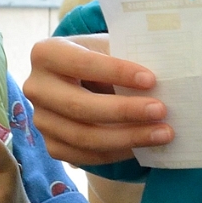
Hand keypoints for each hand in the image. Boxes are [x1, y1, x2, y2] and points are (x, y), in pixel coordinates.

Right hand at [22, 34, 170, 164]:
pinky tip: (144, 145)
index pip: (80, 63)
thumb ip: (126, 56)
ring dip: (128, 137)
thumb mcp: (110, 46)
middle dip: (124, 111)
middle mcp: (35, 88)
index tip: (151, 79)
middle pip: (79, 107)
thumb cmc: (103, 57)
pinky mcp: (52, 145)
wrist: (85, 80)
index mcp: (45, 53)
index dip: (115, 72)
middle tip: (161, 111)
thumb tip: (166, 77)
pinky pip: (86, 156)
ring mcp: (40, 120)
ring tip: (163, 133)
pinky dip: (118, 153)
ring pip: (84, 137)